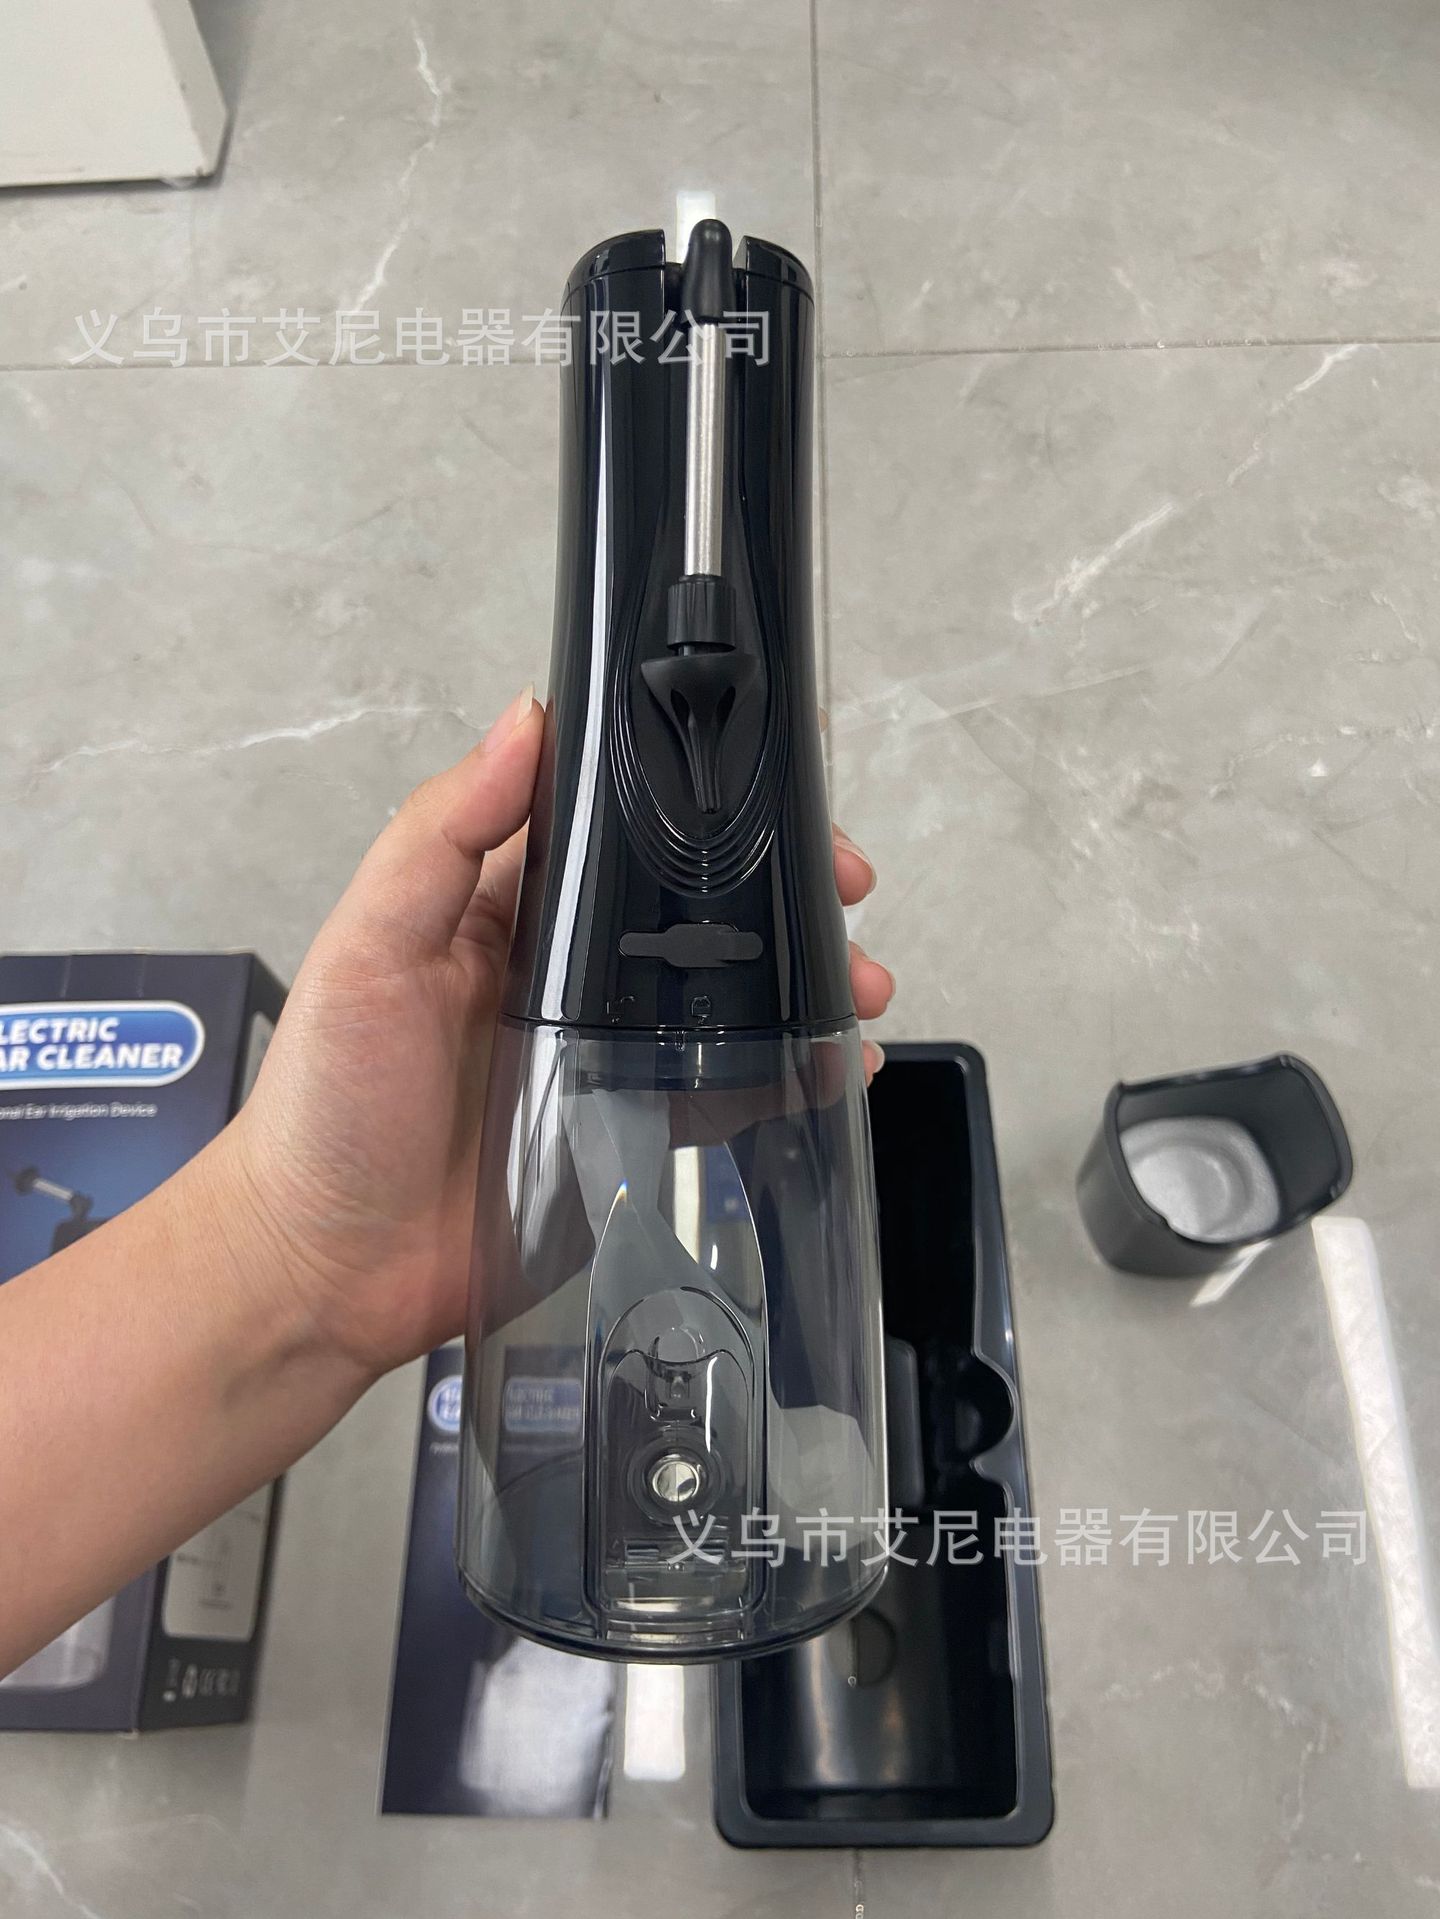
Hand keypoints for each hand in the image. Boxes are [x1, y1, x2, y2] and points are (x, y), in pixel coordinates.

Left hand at [221, 687, 894, 1379]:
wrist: (326, 1272)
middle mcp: (564, 972)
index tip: (779, 786)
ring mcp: (604, 1052)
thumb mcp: (371, 950)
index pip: (618, 824)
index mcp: (505, 908)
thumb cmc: (329, 1106)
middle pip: (695, 908)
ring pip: (728, 993)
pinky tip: (837, 1065)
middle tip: (848, 887)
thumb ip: (440, 835)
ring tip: (863, 983)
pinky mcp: (627, 1130)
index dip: (702, 797)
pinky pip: (726, 1088)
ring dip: (805, 976)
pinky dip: (789, 1070)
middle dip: (784, 888)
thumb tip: (525, 718)